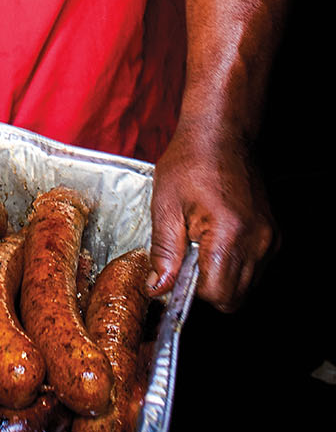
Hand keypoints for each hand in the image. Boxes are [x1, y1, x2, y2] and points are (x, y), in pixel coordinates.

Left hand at [146, 122, 276, 311]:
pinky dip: (235, 264)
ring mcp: (269, 239)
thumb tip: (157, 287)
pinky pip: (255, 269)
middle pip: (235, 298)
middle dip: (207, 287)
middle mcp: (257, 240)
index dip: (192, 289)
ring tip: (201, 242)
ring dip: (222, 276)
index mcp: (230, 233)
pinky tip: (217, 238)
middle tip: (187, 257)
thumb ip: (163, 251)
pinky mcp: (273, 235)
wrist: (221, 133)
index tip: (177, 271)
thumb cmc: (191, 160)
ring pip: (247, 286)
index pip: (217, 293)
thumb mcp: (165, 204)